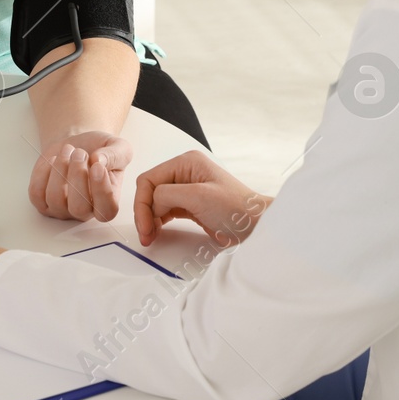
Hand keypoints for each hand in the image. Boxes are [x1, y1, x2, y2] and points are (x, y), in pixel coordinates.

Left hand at [28, 131, 132, 221]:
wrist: (75, 147)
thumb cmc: (98, 150)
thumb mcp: (118, 147)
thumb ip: (116, 154)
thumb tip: (99, 161)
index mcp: (107, 203)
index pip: (106, 211)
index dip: (102, 190)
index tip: (97, 165)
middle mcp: (84, 212)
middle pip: (78, 207)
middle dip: (77, 175)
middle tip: (80, 153)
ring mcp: (61, 209)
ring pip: (55, 198)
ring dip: (60, 169)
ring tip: (68, 150)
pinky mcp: (42, 202)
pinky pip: (36, 192)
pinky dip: (43, 171)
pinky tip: (54, 160)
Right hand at [134, 149, 271, 247]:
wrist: (256, 226)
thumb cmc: (235, 208)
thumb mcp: (198, 196)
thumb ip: (168, 193)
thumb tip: (153, 202)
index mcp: (186, 163)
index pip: (149, 179)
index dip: (142, 203)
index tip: (145, 226)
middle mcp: (184, 172)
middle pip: (150, 190)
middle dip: (144, 212)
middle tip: (146, 235)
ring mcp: (187, 189)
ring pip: (156, 201)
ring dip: (150, 219)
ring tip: (150, 236)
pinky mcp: (190, 204)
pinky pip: (165, 210)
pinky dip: (158, 221)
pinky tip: (158, 232)